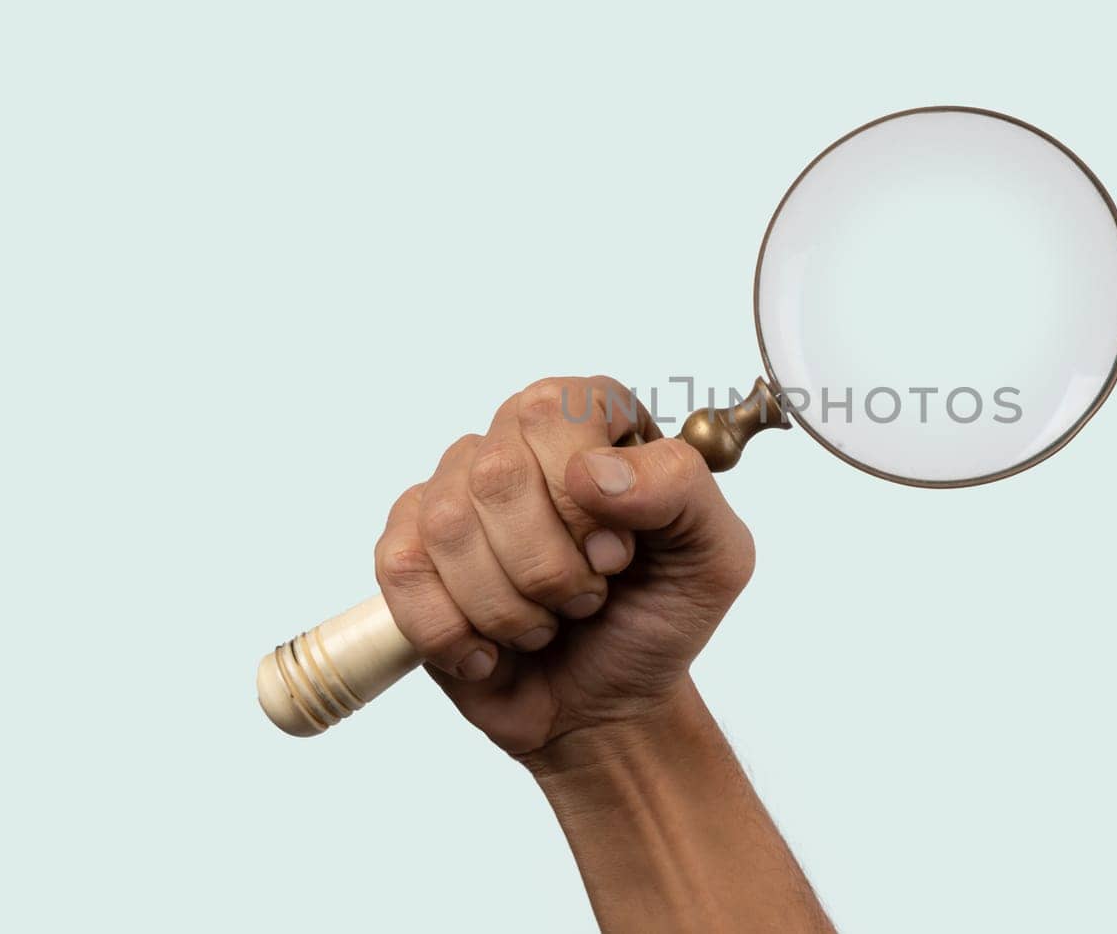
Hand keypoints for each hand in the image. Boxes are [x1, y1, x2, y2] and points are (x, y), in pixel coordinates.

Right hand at [373, 376, 755, 760]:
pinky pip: (400, 572)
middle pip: (496, 473)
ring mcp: (454, 494)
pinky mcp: (408, 552)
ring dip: (508, 607)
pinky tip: (490, 650)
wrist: (609, 703)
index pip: (554, 412)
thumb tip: (590, 471)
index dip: (582, 499)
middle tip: (586, 600)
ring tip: (545, 625)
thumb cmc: (661, 618)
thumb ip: (681, 489)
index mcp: (591, 419)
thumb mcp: (716, 556)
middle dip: (548, 566)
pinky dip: (452, 631)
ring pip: (446, 526)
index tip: (616, 556)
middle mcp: (515, 439)